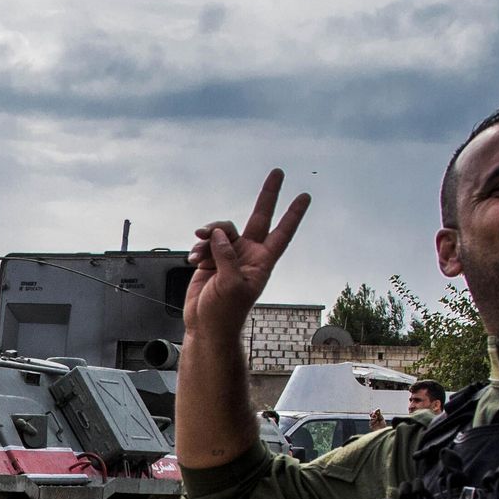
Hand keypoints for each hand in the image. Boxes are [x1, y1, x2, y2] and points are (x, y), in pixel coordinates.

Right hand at [186, 170, 310, 340]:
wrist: (205, 325)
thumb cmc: (225, 313)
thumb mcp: (230, 285)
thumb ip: (226, 255)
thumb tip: (219, 233)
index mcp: (261, 262)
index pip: (281, 233)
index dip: (293, 215)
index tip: (304, 197)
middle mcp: (248, 254)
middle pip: (259, 218)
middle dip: (268, 195)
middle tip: (278, 172)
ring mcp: (230, 254)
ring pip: (222, 230)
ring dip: (208, 237)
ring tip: (199, 253)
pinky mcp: (212, 258)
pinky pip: (206, 242)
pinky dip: (199, 248)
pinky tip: (194, 260)